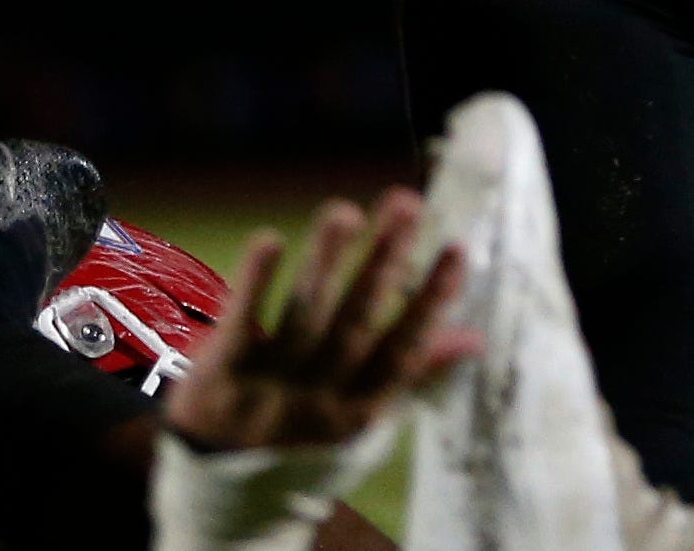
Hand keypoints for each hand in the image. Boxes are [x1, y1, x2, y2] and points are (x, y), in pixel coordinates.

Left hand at [161, 190, 475, 455]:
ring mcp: (268, 389)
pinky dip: (256, 284)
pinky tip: (270, 238)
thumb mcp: (360, 418)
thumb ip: (413, 372)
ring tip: (347, 210)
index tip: (456, 250)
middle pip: (356, 324)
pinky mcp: (221, 376)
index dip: (432, 302)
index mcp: (358, 412)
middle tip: (408, 204)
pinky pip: (241, 326)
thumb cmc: (304, 439)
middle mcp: (318, 401)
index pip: (403, 352)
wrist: (218, 491)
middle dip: (383, 262)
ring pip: (303, 317)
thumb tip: (475, 338)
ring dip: (326, 260)